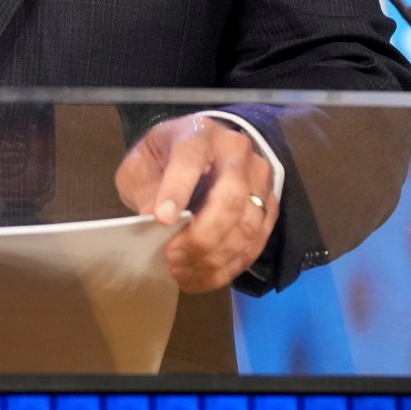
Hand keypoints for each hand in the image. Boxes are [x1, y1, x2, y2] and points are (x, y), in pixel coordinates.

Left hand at [114, 115, 279, 292]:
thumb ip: (143, 188)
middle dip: (201, 236)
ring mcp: (258, 178)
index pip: (191, 159)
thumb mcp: (141, 166)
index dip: (177, 189)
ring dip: (214, 257)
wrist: (200, 153)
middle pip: (230, 198)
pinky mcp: (269, 204)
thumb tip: (151, 220)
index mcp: (198, 133)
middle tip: (173, 258)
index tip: (161, 220)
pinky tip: (203, 276)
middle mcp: (236, 151)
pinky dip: (229, 266)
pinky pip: (256, 242)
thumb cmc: (165, 160)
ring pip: (247, 225)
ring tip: (183, 273)